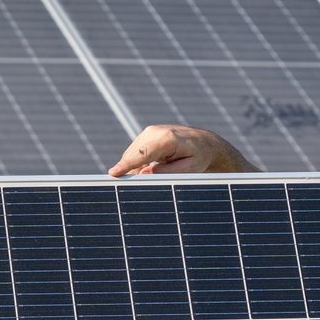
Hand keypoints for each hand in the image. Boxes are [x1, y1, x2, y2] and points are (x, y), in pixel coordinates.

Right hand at [108, 124, 253, 175]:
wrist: (205, 143)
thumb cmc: (199, 157)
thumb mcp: (189, 169)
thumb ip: (167, 172)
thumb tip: (144, 174)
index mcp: (168, 139)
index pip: (142, 153)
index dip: (127, 165)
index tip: (114, 174)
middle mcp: (156, 131)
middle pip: (133, 154)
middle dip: (129, 170)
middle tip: (132, 188)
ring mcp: (150, 131)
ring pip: (132, 154)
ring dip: (135, 167)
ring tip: (155, 176)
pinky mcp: (147, 135)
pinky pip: (136, 152)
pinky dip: (138, 163)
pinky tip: (151, 170)